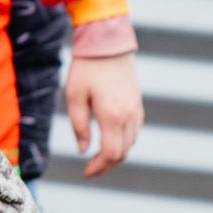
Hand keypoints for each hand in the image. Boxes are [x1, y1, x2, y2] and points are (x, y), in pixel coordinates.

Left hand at [64, 52, 142, 177]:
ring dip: (116, 153)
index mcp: (112, 115)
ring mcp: (136, 108)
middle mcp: (129, 115)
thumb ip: (79, 126)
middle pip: (123, 152)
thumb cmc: (87, 67)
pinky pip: (134, 130)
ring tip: (99, 156)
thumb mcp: (75, 96)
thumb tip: (84, 149)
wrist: (108, 40)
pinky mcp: (137, 102)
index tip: (87, 172)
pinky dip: (124, 140)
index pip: (111, 153)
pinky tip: (111, 138)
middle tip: (91, 168)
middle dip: (107, 164)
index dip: (99, 167)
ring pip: (131, 142)